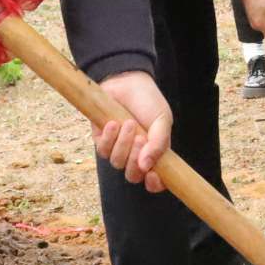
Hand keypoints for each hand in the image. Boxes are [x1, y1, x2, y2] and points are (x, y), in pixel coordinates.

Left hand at [93, 71, 172, 192]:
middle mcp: (136, 155)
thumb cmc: (148, 101)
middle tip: (141, 138)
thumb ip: (159, 144)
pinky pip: (103, 150)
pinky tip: (114, 123)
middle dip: (135, 159)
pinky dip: (110, 137)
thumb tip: (147, 167)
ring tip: (129, 123)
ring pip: (117, 163)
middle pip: (133, 176)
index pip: (155, 181)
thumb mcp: (162, 120)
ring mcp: (118, 149)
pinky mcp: (102, 141)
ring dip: (124, 144)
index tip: (153, 175)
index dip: (154, 184)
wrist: (127, 81)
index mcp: (154, 153)